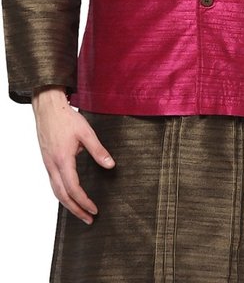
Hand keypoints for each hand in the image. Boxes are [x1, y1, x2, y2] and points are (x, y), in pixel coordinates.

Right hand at [32, 86, 114, 223]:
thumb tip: (110, 165)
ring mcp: (48, 164)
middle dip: (76, 210)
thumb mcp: (86, 133)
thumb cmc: (66, 118)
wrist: (48, 108)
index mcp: (62, 160)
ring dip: (68, 204)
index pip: (73, 189)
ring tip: (80, 212)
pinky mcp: (47, 160)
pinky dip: (62, 193)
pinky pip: (53, 183)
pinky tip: (70, 194)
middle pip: (62, 196)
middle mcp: (52, 165)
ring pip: (56, 191)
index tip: (95, 209)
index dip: (84, 202)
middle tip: (89, 219)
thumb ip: (98, 150)